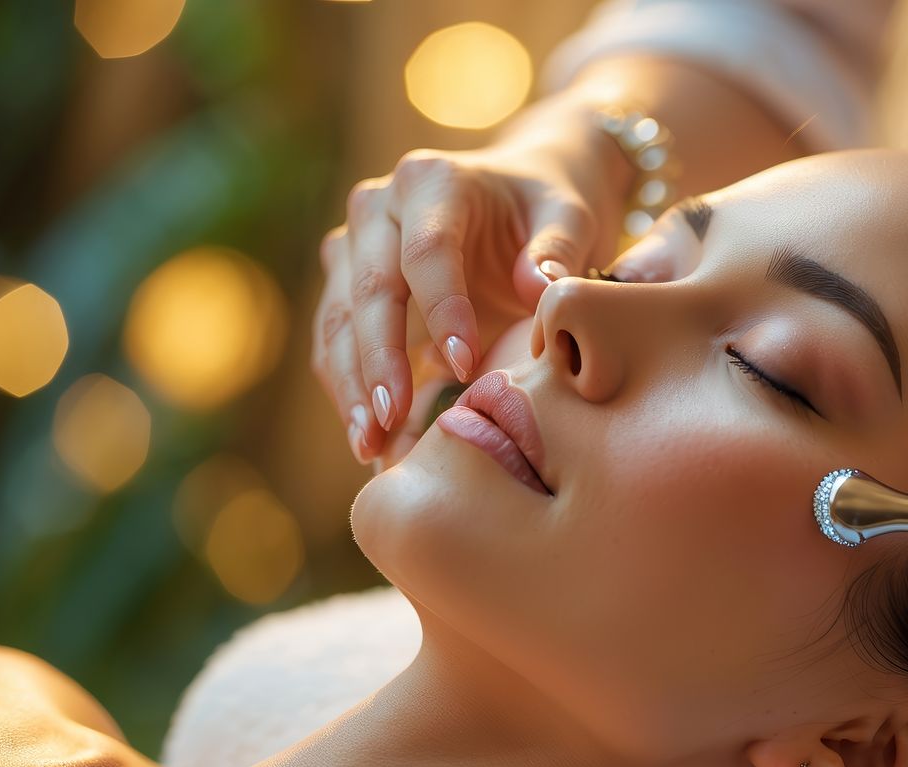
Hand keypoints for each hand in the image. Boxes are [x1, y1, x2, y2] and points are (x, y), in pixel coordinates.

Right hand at [311, 114, 627, 463]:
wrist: (519, 197)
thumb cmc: (548, 208)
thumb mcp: (571, 216)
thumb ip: (560, 248)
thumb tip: (540, 288)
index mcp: (432, 181)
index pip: (426, 251)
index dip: (441, 310)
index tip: (466, 365)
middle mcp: (378, 207)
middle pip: (370, 288)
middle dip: (379, 359)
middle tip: (394, 417)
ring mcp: (353, 247)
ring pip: (339, 321)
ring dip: (353, 386)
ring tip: (368, 444)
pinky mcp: (344, 286)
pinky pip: (336, 343)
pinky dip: (350, 392)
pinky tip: (366, 440)